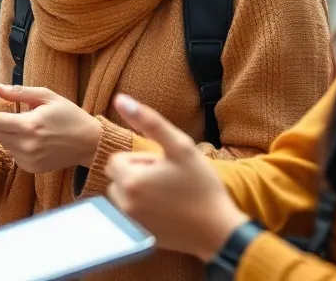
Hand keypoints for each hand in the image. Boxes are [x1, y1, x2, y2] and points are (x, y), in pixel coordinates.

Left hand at [0, 81, 101, 173]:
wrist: (89, 142)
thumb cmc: (69, 115)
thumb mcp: (46, 96)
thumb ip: (17, 92)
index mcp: (29, 125)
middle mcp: (27, 145)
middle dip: (1, 124)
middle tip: (16, 117)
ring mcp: (30, 159)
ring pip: (5, 145)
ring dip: (9, 136)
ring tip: (27, 128)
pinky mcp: (32, 169)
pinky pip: (14, 156)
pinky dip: (18, 147)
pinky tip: (31, 141)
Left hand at [105, 94, 247, 260]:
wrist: (219, 230)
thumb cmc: (202, 186)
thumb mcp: (180, 146)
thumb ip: (149, 121)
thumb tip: (120, 98)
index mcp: (131, 180)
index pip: (116, 160)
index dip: (139, 160)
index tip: (161, 166)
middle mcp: (124, 204)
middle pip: (117, 178)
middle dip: (136, 175)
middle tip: (166, 180)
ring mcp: (130, 224)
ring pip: (121, 197)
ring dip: (136, 192)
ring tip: (166, 195)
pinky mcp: (138, 237)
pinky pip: (129, 216)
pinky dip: (141, 210)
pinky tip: (164, 211)